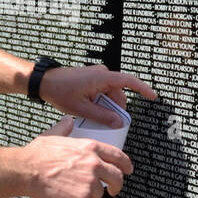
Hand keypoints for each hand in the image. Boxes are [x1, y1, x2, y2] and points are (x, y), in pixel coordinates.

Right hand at [23, 117, 133, 197]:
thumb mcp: (54, 135)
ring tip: (73, 188)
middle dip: (117, 185)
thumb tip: (68, 122)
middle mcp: (94, 163)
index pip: (118, 156)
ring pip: (99, 192)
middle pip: (117, 177)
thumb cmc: (38, 155)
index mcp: (90, 147)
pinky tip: (66, 194)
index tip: (127, 170)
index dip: (126, 164)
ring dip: (89, 192)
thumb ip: (65, 128)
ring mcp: (90, 181)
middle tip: (113, 189)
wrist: (27, 170)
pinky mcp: (82, 197)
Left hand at [39, 64, 156, 126]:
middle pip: (118, 94)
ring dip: (106, 107)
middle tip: (109, 123)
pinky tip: (91, 111)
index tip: (153, 97)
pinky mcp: (92, 79)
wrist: (44, 82)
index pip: (129, 81)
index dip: (143, 89)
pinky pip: (103, 92)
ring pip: (110, 95)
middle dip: (116, 109)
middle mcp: (102, 73)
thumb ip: (102, 116)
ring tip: (93, 116)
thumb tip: (118, 122)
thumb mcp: (81, 108)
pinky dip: (101, 103)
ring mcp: (96, 76)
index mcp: (102, 77)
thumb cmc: (59, 91)